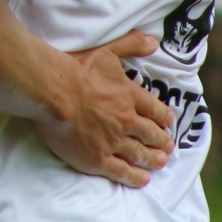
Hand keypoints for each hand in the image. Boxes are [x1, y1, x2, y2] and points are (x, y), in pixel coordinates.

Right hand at [35, 31, 172, 187]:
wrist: (53, 92)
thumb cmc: (76, 69)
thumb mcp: (107, 50)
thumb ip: (130, 44)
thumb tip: (153, 41)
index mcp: (130, 96)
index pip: (155, 110)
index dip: (164, 118)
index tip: (168, 123)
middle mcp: (126, 121)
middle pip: (150, 134)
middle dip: (162, 141)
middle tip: (168, 147)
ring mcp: (113, 141)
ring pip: (139, 154)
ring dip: (152, 159)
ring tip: (159, 162)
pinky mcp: (97, 158)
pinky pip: (121, 171)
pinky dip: (134, 177)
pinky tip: (142, 179)